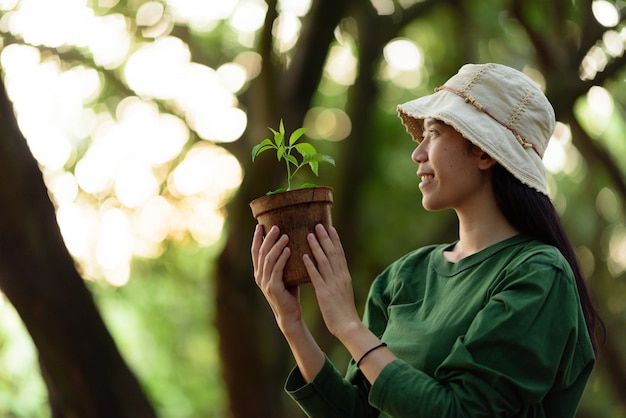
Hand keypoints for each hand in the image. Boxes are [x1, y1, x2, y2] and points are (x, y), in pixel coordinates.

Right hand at [251, 224, 302, 333]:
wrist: (289, 314)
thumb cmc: (289, 292)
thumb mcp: (284, 275)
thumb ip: (282, 262)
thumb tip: (291, 243)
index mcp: (259, 272)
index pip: (255, 251)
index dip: (256, 238)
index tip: (260, 225)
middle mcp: (259, 276)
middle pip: (261, 252)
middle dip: (268, 238)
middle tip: (275, 226)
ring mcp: (265, 282)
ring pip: (269, 259)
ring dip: (277, 246)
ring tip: (285, 235)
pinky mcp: (273, 288)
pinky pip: (277, 269)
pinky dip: (282, 258)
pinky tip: (288, 250)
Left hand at [304, 224, 361, 338]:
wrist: (348, 325)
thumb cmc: (344, 310)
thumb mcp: (343, 290)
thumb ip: (338, 279)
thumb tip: (334, 269)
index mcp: (345, 275)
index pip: (340, 253)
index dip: (335, 240)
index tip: (330, 227)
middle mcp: (340, 276)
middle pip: (333, 253)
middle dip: (325, 238)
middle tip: (318, 224)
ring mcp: (332, 284)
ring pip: (324, 261)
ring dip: (316, 247)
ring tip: (309, 234)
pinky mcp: (324, 293)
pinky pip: (316, 276)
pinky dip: (310, 265)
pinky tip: (304, 256)